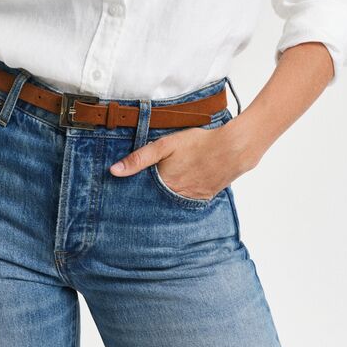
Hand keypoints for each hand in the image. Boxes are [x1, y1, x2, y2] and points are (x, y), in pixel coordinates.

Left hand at [109, 122, 245, 199]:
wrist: (233, 149)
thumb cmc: (198, 143)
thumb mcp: (165, 145)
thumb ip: (139, 158)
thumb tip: (114, 171)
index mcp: (164, 184)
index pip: (142, 195)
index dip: (133, 194)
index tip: (123, 196)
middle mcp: (176, 196)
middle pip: (156, 201)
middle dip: (148, 199)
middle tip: (137, 198)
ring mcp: (191, 198)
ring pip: (171, 203)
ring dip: (164, 200)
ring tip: (159, 193)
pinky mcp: (204, 197)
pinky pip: (187, 202)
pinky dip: (180, 197)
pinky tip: (179, 189)